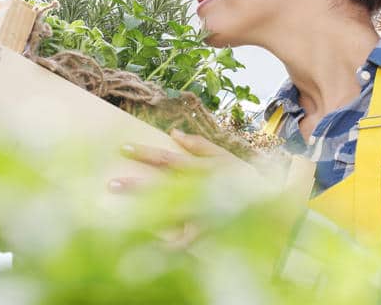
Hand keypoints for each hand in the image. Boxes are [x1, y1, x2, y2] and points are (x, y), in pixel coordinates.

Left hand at [107, 129, 259, 250]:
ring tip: (121, 215)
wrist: (269, 203)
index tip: (123, 148)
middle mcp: (198, 188)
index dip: (145, 153)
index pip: (167, 158)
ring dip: (144, 212)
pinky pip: (183, 241)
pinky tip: (147, 248)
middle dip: (135, 185)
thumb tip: (173, 132)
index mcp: (200, 169)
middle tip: (111, 184)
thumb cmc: (242, 176)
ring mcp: (201, 210)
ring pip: (168, 212)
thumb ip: (198, 144)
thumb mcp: (223, 155)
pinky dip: (166, 246)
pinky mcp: (205, 229)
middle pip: (161, 186)